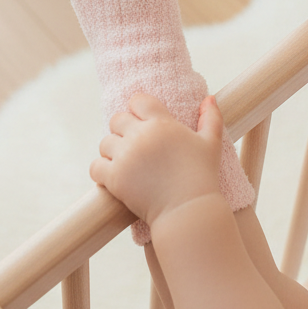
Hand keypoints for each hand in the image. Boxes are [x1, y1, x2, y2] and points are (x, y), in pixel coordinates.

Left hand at [90, 94, 224, 226]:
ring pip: (105, 142)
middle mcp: (140, 135)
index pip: (137, 100)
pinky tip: (113, 176)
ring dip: (112, 151)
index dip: (138, 109)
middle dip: (123, 129)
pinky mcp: (115, 178)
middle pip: (117, 119)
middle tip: (133, 145)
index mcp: (161, 123)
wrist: (188, 211)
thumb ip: (211, 118)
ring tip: (125, 162)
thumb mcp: (211, 143)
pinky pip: (95, 166)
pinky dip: (101, 171)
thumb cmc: (201, 176)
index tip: (142, 121)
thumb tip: (209, 97)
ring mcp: (125, 156)